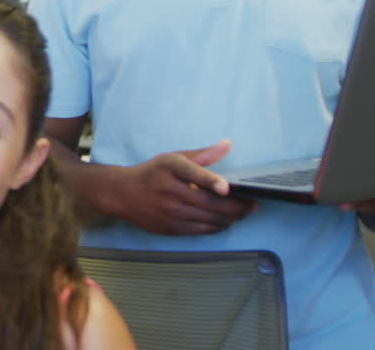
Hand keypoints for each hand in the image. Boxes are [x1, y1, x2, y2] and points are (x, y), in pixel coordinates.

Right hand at [110, 140, 255, 234]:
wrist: (121, 194)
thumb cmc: (151, 173)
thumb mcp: (173, 158)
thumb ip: (203, 155)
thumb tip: (227, 144)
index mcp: (170, 168)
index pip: (193, 174)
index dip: (211, 182)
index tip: (226, 188)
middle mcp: (169, 190)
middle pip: (209, 203)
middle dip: (237, 206)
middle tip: (253, 204)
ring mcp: (170, 212)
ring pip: (209, 219)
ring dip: (231, 218)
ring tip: (244, 213)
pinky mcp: (170, 228)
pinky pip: (201, 230)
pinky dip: (217, 227)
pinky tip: (225, 221)